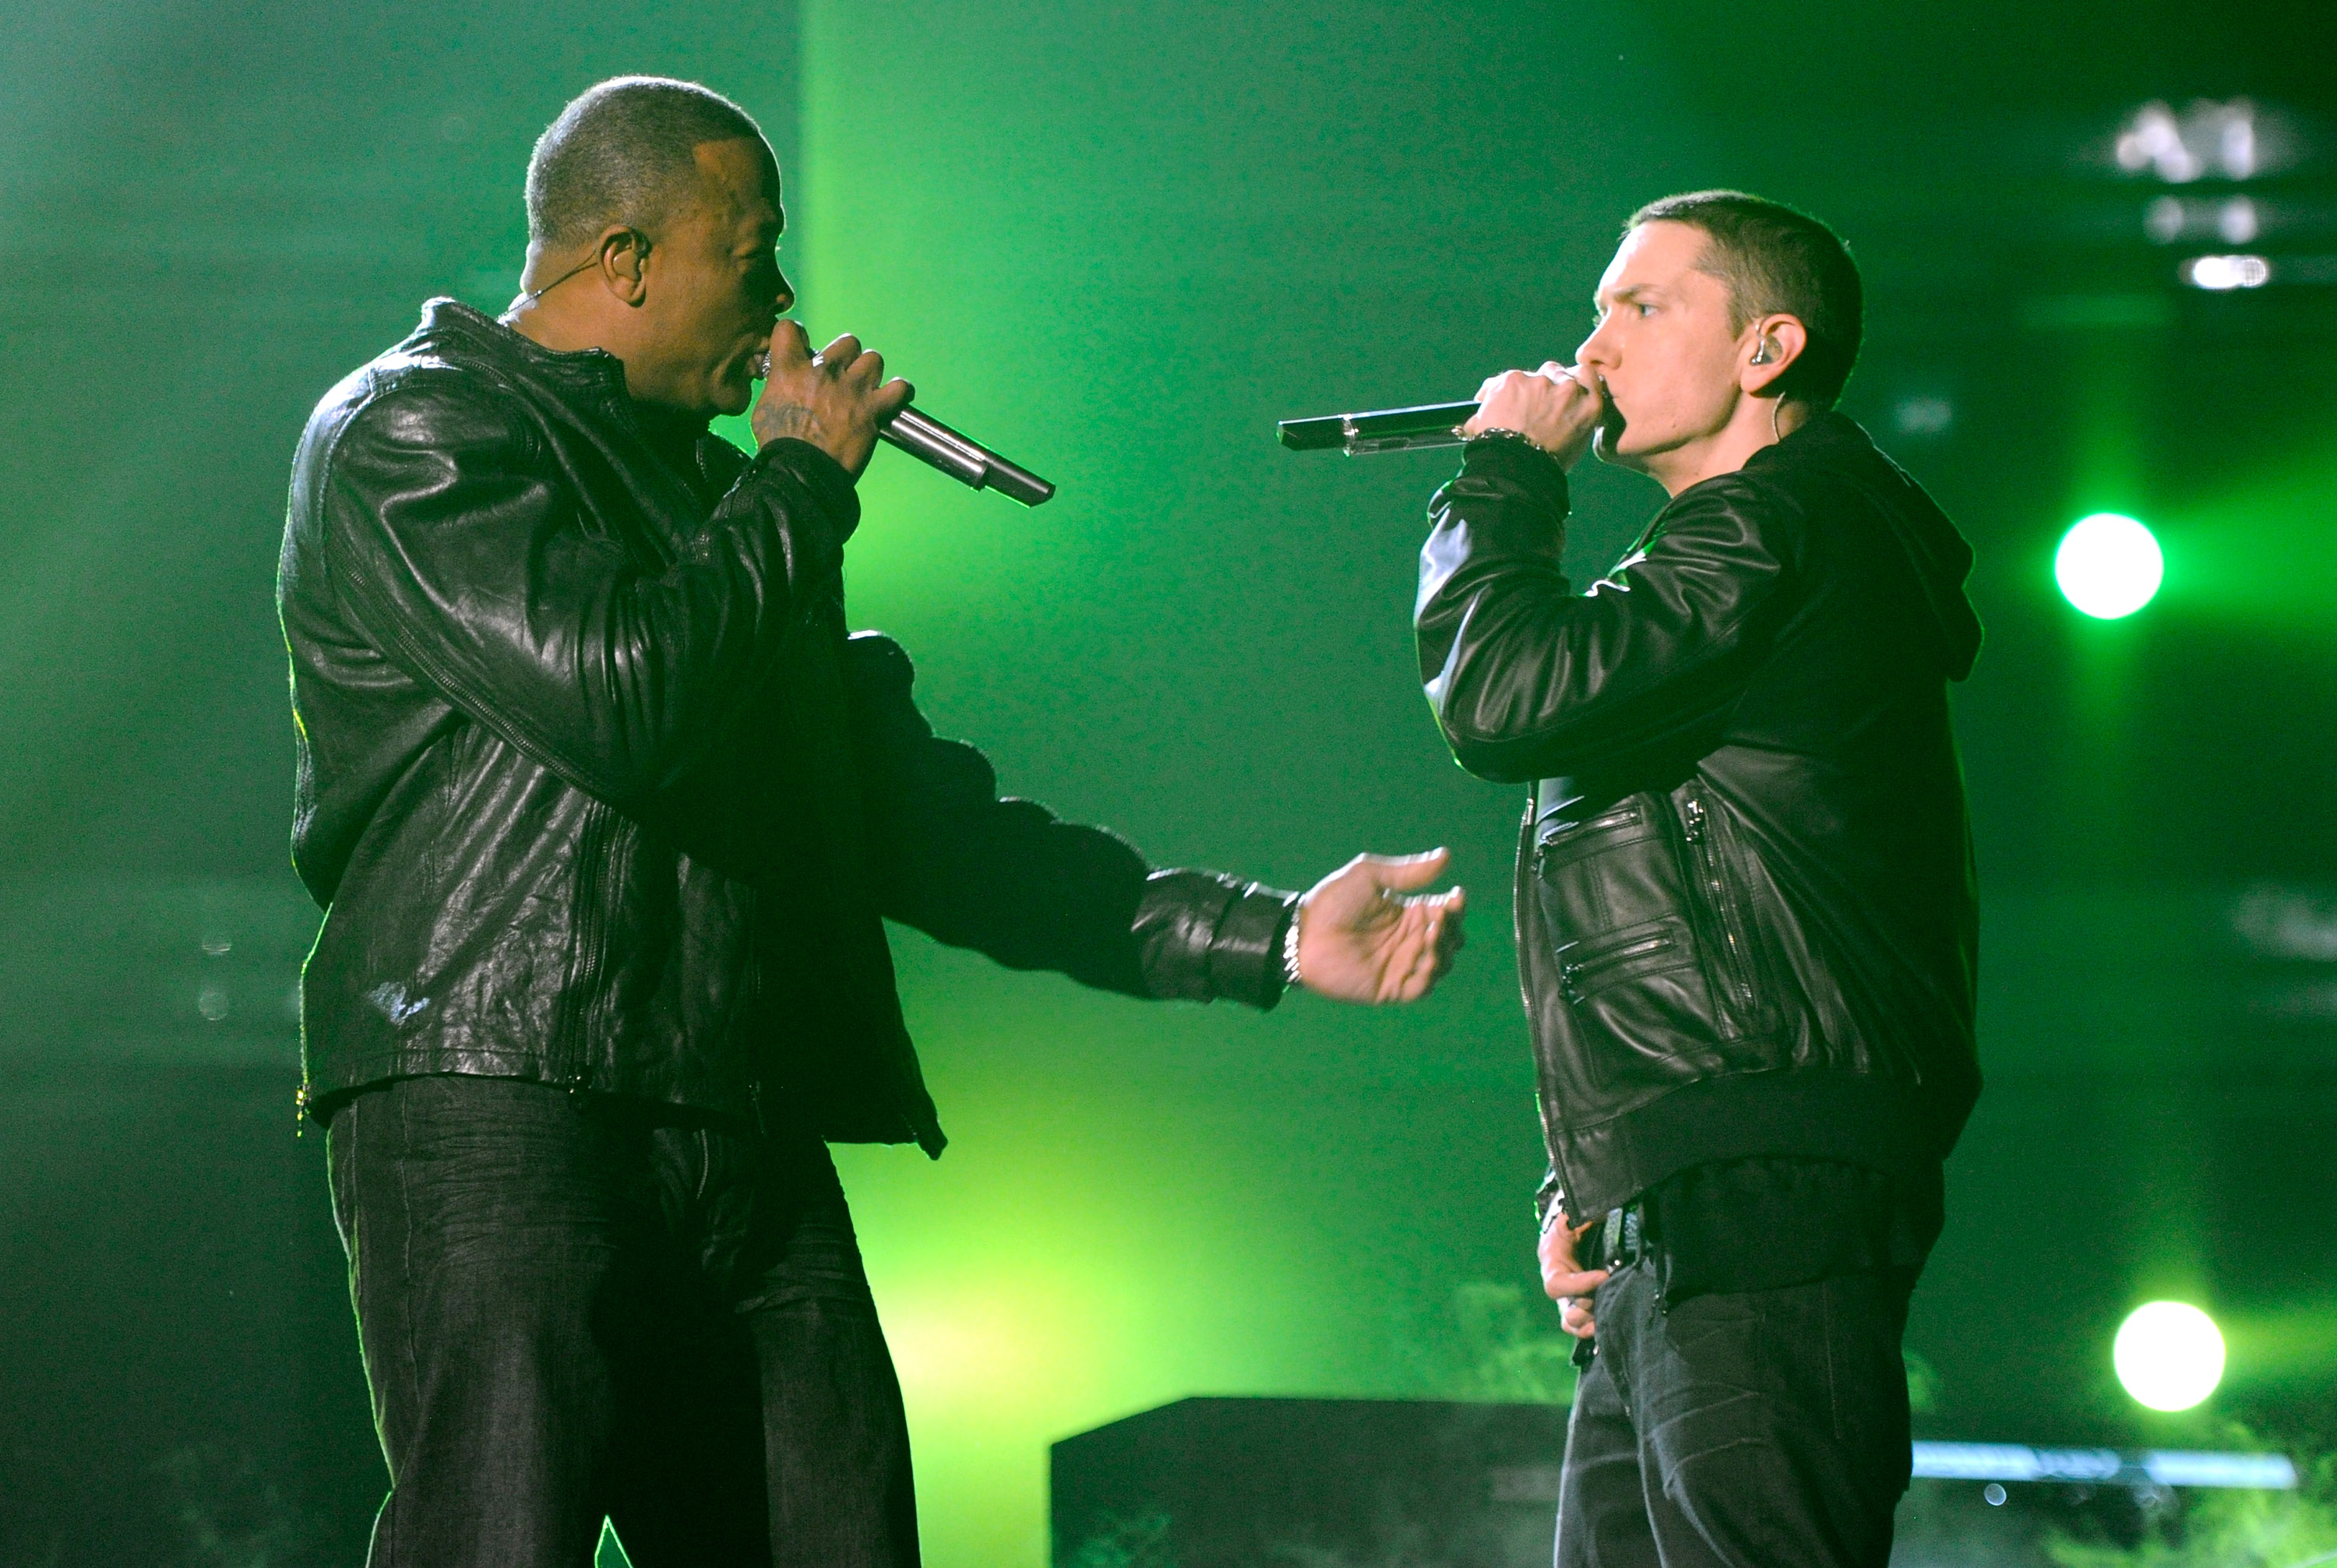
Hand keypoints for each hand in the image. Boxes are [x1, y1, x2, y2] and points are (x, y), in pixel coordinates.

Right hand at [752, 322, 914, 477]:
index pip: (791, 329)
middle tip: (841, 379)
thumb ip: (778, 386)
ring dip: (870, 373)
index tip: (803, 350)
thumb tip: (782, 382)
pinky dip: (899, 393)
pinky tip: (891, 400)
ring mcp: (852, 388)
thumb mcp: (764, 408)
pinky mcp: (873, 409)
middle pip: (847, 342)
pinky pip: (900, 388)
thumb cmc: (779, 445)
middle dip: (846, 358)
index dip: (798, 337)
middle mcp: (824, 371)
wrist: (800, 471)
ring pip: (873, 359)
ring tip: (865, 390)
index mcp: (791, 369)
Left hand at [1291, 848, 1464, 1003]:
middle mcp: (1409, 939)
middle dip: (1452, 929)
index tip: (1454, 897)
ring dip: (1444, 950)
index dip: (1456, 907)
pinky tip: (1422, 958)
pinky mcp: (1390, 988)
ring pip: (1442, 964)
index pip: (1447, 912)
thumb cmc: (1331, 902)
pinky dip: (1430, 976)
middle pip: (1451, 939)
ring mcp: (1401, 965)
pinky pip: (1422, 988)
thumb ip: (1406, 871)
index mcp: (1408, 913)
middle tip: (1438, 919)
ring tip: (1429, 936)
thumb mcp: (1368, 876)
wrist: (1301, 935)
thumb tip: (1446, 856)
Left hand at [1460, 362, 1604, 468]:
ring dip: (1519, 390)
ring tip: (1508, 415)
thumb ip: (1574, 417)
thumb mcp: (1575, 443)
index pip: (1584, 374)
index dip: (1568, 378)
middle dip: (1542, 385)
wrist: (1517, 470)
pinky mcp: (1513, 380)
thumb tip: (1562, 411)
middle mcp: (1568, 388)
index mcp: (1588, 404)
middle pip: (1554, 371)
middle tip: (1529, 407)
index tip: (1557, 388)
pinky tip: (1490, 413)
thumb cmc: (1545, 466)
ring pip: (1527, 376)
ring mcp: (1540, 382)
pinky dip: (1494, 394)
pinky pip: (1500, 382)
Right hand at [1538, 1208, 1608, 1339]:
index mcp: (1552, 1268)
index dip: (1579, 1284)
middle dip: (1587, 1307)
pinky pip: (1581, 1328)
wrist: (1566, 1239)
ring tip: (1609, 1314)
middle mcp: (1559, 1290)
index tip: (1604, 1275)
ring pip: (1572, 1324)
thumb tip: (1586, 1213)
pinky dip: (1592, 1331)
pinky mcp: (1580, 1308)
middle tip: (1609, 1295)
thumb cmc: (1567, 1229)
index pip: (1558, 1285)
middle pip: (1566, 1311)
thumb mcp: (1567, 1220)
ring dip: (1590, 1323)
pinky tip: (1609, 1326)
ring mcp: (1569, 1302)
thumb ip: (1573, 1217)